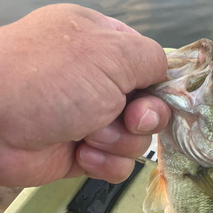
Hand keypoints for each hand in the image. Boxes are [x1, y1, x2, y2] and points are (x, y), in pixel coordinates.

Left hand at [0, 4, 170, 186]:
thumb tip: (166, 75)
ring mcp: (92, 120)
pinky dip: (105, 163)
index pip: (151, 68)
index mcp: (105, 47)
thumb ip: (150, 59)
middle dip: (142, 118)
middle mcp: (100, 83)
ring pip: (135, 141)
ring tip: (88, 133)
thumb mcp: (109, 52)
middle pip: (150, 109)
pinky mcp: (83, 153)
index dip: (161, 87)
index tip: (157, 97)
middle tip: (125, 117)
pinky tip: (82, 153)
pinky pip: (118, 166)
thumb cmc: (46, 78)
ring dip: (117, 141)